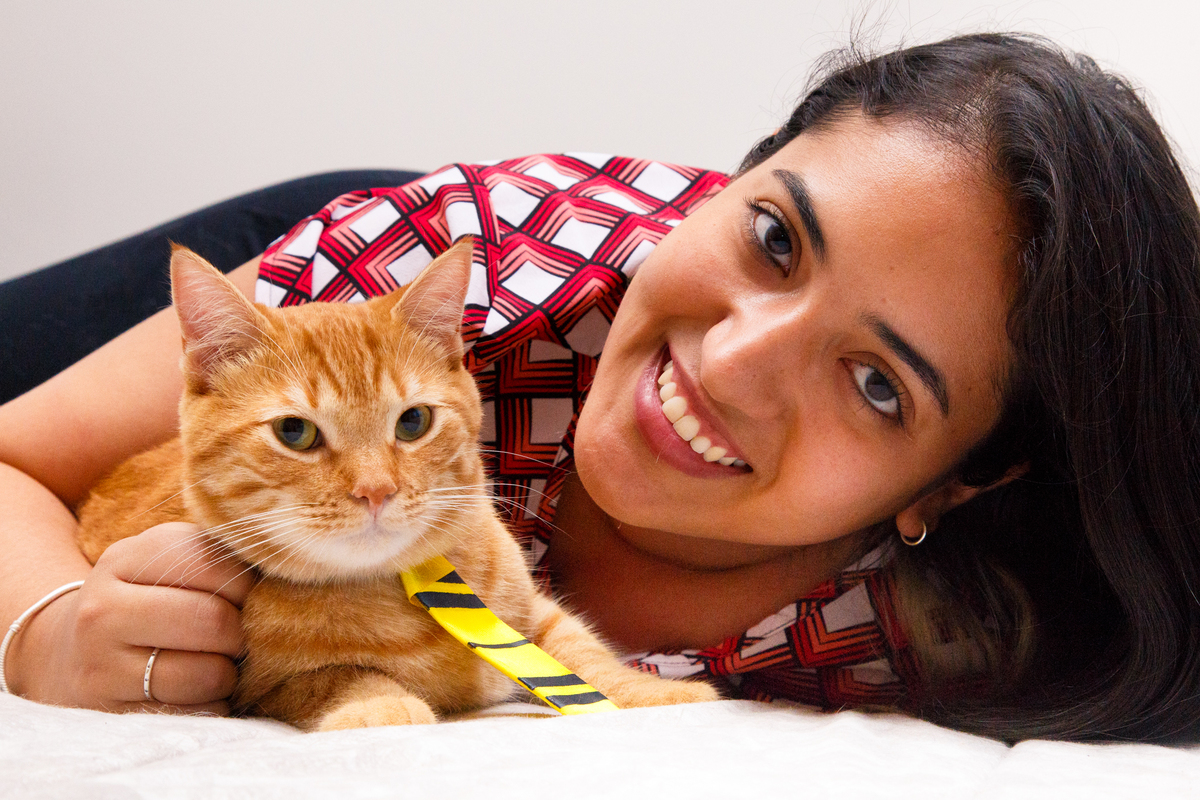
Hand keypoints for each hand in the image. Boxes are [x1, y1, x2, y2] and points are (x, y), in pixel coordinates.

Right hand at [14, 522, 251, 713]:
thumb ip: (220, 558)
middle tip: (242, 637)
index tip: (251, 596)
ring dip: (229, 674)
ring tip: (218, 663)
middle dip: (242, 634)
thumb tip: (287, 577)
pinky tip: (198, 691)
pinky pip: (191, 715)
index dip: (249, 585)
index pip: (213, 564)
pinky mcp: (108, 715)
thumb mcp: (169, 560)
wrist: (70, 650)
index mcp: (125, 559)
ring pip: (206, 675)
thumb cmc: (146, 597)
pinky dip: (211, 706)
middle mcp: (103, 611)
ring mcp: (99, 667)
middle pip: (212, 622)